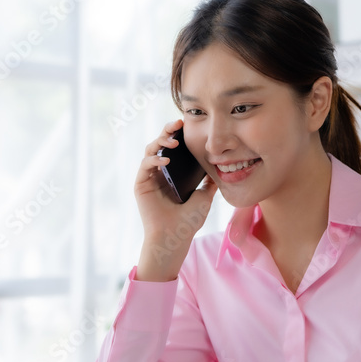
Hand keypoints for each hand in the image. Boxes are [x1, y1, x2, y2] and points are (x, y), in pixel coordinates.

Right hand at [135, 119, 216, 281]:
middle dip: (168, 131)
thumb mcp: (205, 196)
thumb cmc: (189, 220)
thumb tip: (219, 167)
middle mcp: (159, 173)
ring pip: (150, 150)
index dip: (178, 134)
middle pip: (160, 144)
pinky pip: (145, 165)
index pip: (174, 147)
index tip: (187, 125)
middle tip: (178, 124)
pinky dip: (154, 159)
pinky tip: (166, 160)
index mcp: (173, 174)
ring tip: (173, 141)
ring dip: (161, 142)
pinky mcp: (140, 184)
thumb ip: (209, 181)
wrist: (176, 237)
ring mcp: (149, 177)